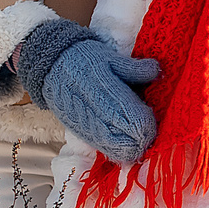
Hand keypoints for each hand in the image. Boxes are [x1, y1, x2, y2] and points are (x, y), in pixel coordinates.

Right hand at [20, 20, 161, 162]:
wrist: (51, 66)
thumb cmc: (84, 59)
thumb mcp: (111, 57)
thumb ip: (134, 68)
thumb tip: (157, 71)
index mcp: (107, 94)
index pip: (134, 122)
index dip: (148, 125)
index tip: (152, 117)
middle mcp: (96, 115)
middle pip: (127, 142)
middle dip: (142, 139)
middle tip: (149, 130)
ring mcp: (87, 127)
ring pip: (115, 150)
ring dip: (131, 147)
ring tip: (138, 135)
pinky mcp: (80, 132)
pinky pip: (103, 148)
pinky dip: (117, 148)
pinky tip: (124, 140)